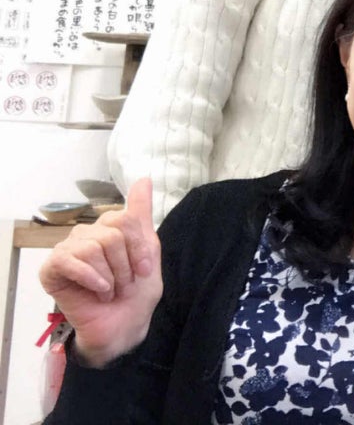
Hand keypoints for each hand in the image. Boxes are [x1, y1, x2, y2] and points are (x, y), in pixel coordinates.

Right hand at [38, 177, 161, 366]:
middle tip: (124, 284)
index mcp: (110, 228)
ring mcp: (68, 250)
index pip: (125, 218)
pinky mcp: (52, 269)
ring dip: (110, 276)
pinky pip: (70, 260)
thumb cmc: (136, 292)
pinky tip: (98, 290)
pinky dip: (91, 278)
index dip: (138, 247)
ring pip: (94, 247)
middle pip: (112, 233)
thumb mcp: (149, 251)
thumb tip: (144, 179)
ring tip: (110, 290)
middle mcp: (88, 234)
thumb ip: (142, 215)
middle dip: (125, 265)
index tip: (145, 269)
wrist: (123, 326)